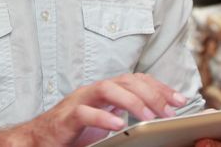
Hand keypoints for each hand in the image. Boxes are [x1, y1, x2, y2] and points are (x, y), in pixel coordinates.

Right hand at [0, 73, 187, 146]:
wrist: (39, 140)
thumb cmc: (74, 133)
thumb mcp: (107, 123)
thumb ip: (127, 118)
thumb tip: (158, 120)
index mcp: (106, 92)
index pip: (138, 80)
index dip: (161, 87)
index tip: (181, 100)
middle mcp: (94, 91)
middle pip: (127, 80)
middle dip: (152, 94)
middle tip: (170, 111)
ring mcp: (79, 101)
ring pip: (107, 89)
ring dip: (132, 102)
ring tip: (149, 117)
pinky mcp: (66, 117)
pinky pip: (85, 113)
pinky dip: (103, 118)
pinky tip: (117, 125)